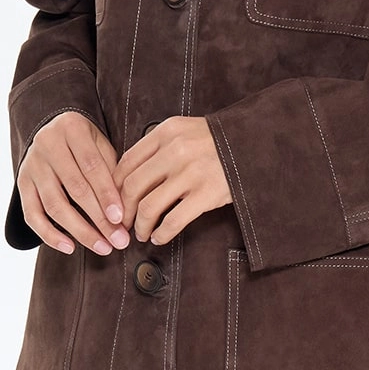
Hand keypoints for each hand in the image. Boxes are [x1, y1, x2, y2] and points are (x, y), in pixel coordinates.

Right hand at [17, 113, 131, 255]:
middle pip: (75, 188)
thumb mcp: (101, 146)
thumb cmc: (85, 144)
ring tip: (102, 247)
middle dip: (99, 219)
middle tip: (118, 241)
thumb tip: (124, 214)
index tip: (121, 219)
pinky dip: (49, 235)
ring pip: (54, 205)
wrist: (52, 132)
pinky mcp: (22, 184)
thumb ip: (112, 172)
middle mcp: (47, 144)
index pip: (92, 167)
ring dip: (80, 231)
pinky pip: (32, 215)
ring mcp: (31, 165)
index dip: (107, 195)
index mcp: (72, 128)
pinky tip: (69, 248)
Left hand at [115, 116, 231, 244]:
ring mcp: (191, 173)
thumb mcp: (184, 131)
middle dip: (123, 212)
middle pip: (132, 187)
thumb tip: (131, 175)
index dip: (114, 188)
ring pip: (148, 207)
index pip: (126, 163)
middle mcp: (175, 151)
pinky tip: (160, 237)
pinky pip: (173, 221)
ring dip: (141, 226)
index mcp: (166, 133)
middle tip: (124, 223)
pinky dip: (161, 234)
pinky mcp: (207, 194)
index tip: (114, 202)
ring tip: (142, 233)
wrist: (254, 144)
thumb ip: (159, 147)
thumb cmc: (217, 142)